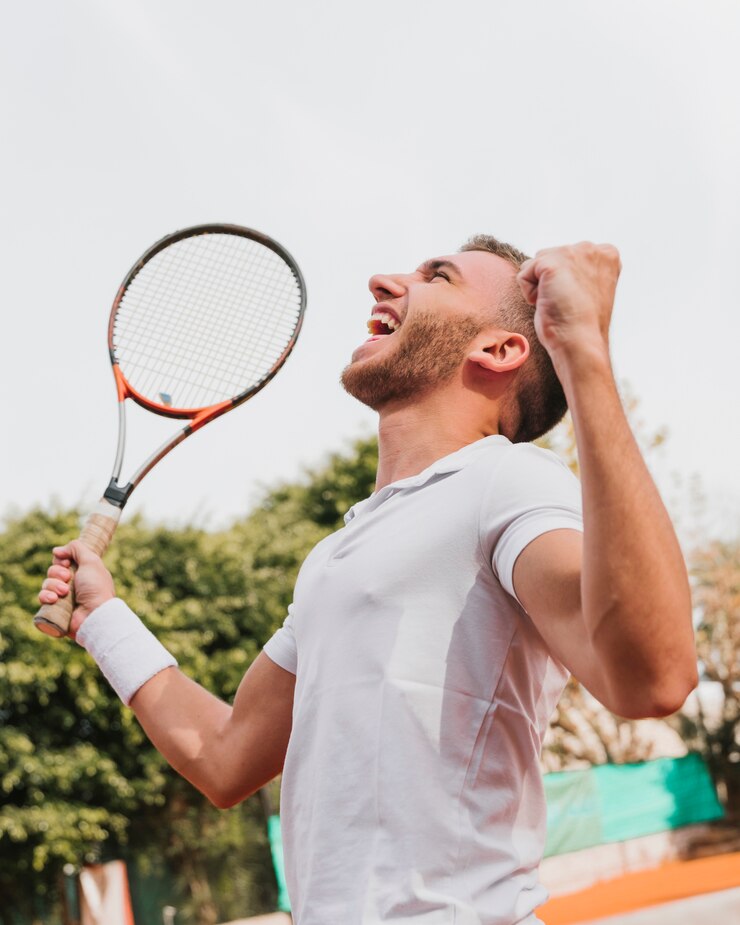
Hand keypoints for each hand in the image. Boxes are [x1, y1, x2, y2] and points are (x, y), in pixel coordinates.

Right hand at [39, 541, 115, 638]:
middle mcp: (72, 584)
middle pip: (52, 571)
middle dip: (57, 572)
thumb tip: (57, 550)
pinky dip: (45, 596)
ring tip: (64, 592)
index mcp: (81, 572)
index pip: (62, 561)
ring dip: (53, 585)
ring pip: (46, 584)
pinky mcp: (55, 609)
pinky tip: (54, 599)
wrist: (94, 614)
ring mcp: (63, 597)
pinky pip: (42, 598)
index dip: (61, 560)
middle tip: (68, 578)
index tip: (67, 562)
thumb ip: (76, 548)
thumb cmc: (96, 588)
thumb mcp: (91, 561)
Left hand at [517, 242, 620, 360]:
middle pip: (549, 256)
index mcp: (606, 254)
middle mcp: (592, 248)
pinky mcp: (551, 263)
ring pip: (534, 264)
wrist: (580, 342)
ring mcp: (572, 252)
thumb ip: (578, 271)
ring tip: (558, 303)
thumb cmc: (583, 325)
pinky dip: (529, 294)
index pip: (567, 256)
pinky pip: (524, 274)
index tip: (578, 299)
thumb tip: (557, 270)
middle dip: (551, 282)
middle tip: (567, 303)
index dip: (565, 281)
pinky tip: (547, 303)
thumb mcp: (589, 289)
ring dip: (539, 287)